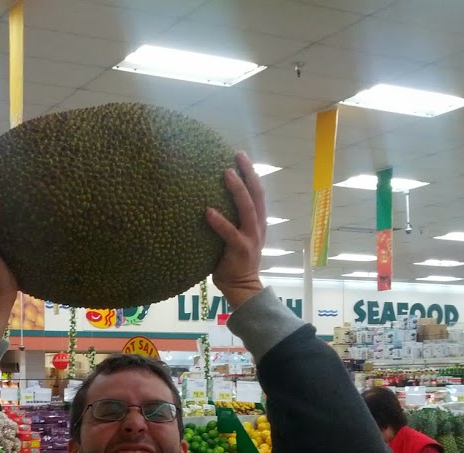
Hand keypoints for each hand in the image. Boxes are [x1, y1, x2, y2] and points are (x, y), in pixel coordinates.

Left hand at [206, 151, 266, 309]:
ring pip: (247, 208)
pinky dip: (219, 221)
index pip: (258, 193)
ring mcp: (251, 237)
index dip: (251, 173)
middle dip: (249, 172)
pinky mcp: (241, 249)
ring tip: (226, 173)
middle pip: (257, 194)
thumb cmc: (232, 262)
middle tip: (238, 154)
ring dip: (237, 189)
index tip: (241, 156)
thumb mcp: (235, 237)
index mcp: (257, 222)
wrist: (242, 287)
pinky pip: (230, 233)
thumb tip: (206, 203)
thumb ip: (229, 222)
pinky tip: (207, 211)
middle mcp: (258, 226)